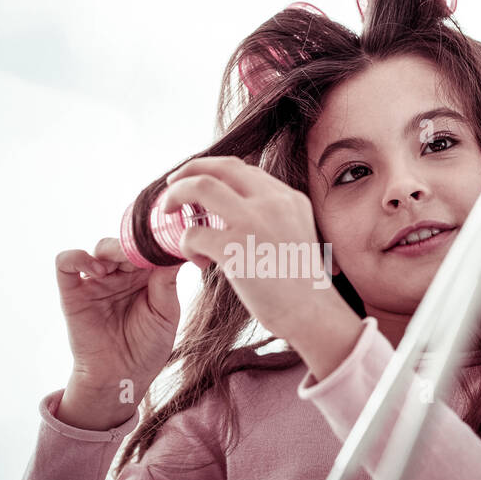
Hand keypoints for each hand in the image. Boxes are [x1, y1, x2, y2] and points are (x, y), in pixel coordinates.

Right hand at [52, 238, 182, 397]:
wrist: (121, 378)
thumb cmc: (147, 349)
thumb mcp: (166, 315)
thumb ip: (167, 283)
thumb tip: (174, 251)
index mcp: (145, 277)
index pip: (150, 248)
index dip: (158, 243)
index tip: (169, 242)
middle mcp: (120, 274)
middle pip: (126, 243)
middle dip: (137, 245)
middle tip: (146, 253)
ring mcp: (96, 281)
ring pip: (100, 247)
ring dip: (113, 250)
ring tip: (123, 266)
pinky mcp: (72, 291)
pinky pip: (65, 262)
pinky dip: (78, 257)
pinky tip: (99, 272)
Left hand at [162, 157, 336, 340]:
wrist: (313, 313)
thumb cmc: (301, 285)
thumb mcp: (297, 234)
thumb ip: (273, 217)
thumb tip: (236, 214)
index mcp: (288, 198)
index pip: (243, 170)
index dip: (214, 172)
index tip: (198, 183)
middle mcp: (272, 201)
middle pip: (220, 166)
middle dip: (189, 170)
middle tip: (171, 185)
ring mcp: (253, 221)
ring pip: (200, 186)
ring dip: (177, 194)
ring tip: (168, 210)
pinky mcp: (235, 248)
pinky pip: (193, 233)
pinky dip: (186, 244)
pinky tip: (196, 261)